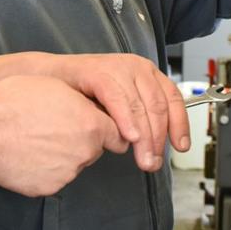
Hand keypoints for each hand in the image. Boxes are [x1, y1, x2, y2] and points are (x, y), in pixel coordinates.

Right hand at [0, 75, 121, 195]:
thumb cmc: (14, 102)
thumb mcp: (54, 87)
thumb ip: (79, 103)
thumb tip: (85, 108)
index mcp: (90, 124)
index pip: (116, 134)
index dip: (109, 132)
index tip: (105, 134)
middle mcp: (84, 151)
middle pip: (92, 150)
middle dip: (80, 143)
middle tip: (55, 131)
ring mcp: (67, 173)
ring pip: (72, 165)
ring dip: (61, 157)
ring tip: (34, 142)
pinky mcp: (48, 188)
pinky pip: (52, 179)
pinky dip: (43, 171)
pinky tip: (25, 156)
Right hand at [46, 53, 187, 172]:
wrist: (49, 79)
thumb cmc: (83, 95)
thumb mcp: (119, 109)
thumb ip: (136, 123)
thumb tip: (150, 150)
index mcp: (147, 74)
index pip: (173, 100)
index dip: (180, 125)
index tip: (181, 147)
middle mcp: (137, 68)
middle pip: (158, 107)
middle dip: (158, 139)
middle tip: (153, 162)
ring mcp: (118, 67)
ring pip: (140, 106)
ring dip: (144, 137)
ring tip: (142, 158)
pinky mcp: (98, 71)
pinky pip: (117, 98)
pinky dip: (126, 119)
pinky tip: (128, 137)